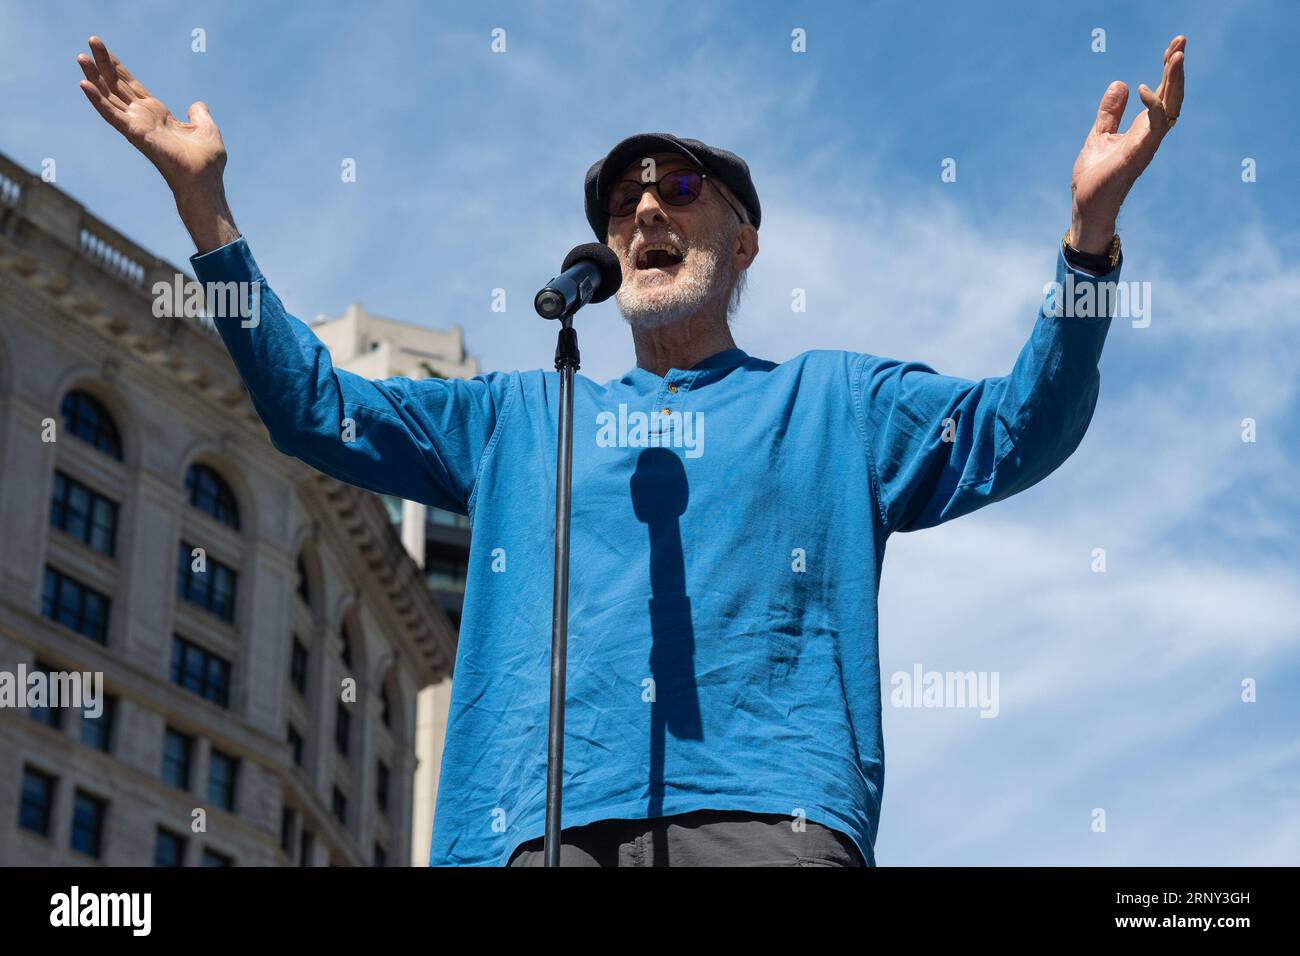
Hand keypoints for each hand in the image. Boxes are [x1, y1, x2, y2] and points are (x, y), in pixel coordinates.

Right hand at [76, 36, 237, 251]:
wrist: (204, 181)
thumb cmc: (207, 162)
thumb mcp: (207, 129)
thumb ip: (200, 115)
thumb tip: (198, 105)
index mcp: (158, 115)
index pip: (132, 86)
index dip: (119, 68)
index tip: (105, 51)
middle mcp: (143, 118)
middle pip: (117, 85)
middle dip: (104, 63)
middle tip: (91, 40)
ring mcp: (136, 125)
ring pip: (109, 96)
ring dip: (94, 76)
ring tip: (80, 56)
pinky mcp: (134, 133)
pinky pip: (111, 114)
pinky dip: (97, 100)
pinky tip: (84, 84)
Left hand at [1069, 35, 1185, 252]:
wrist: (1086, 206)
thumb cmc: (1095, 177)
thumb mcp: (1100, 134)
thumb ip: (1110, 112)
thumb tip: (1120, 82)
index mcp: (1143, 129)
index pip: (1162, 93)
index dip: (1168, 70)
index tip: (1174, 46)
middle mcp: (1150, 135)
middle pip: (1172, 95)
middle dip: (1177, 68)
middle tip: (1181, 41)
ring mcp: (1147, 144)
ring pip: (1170, 107)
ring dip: (1174, 81)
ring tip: (1175, 56)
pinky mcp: (1137, 155)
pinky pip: (1154, 127)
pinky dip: (1153, 107)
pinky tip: (1145, 89)